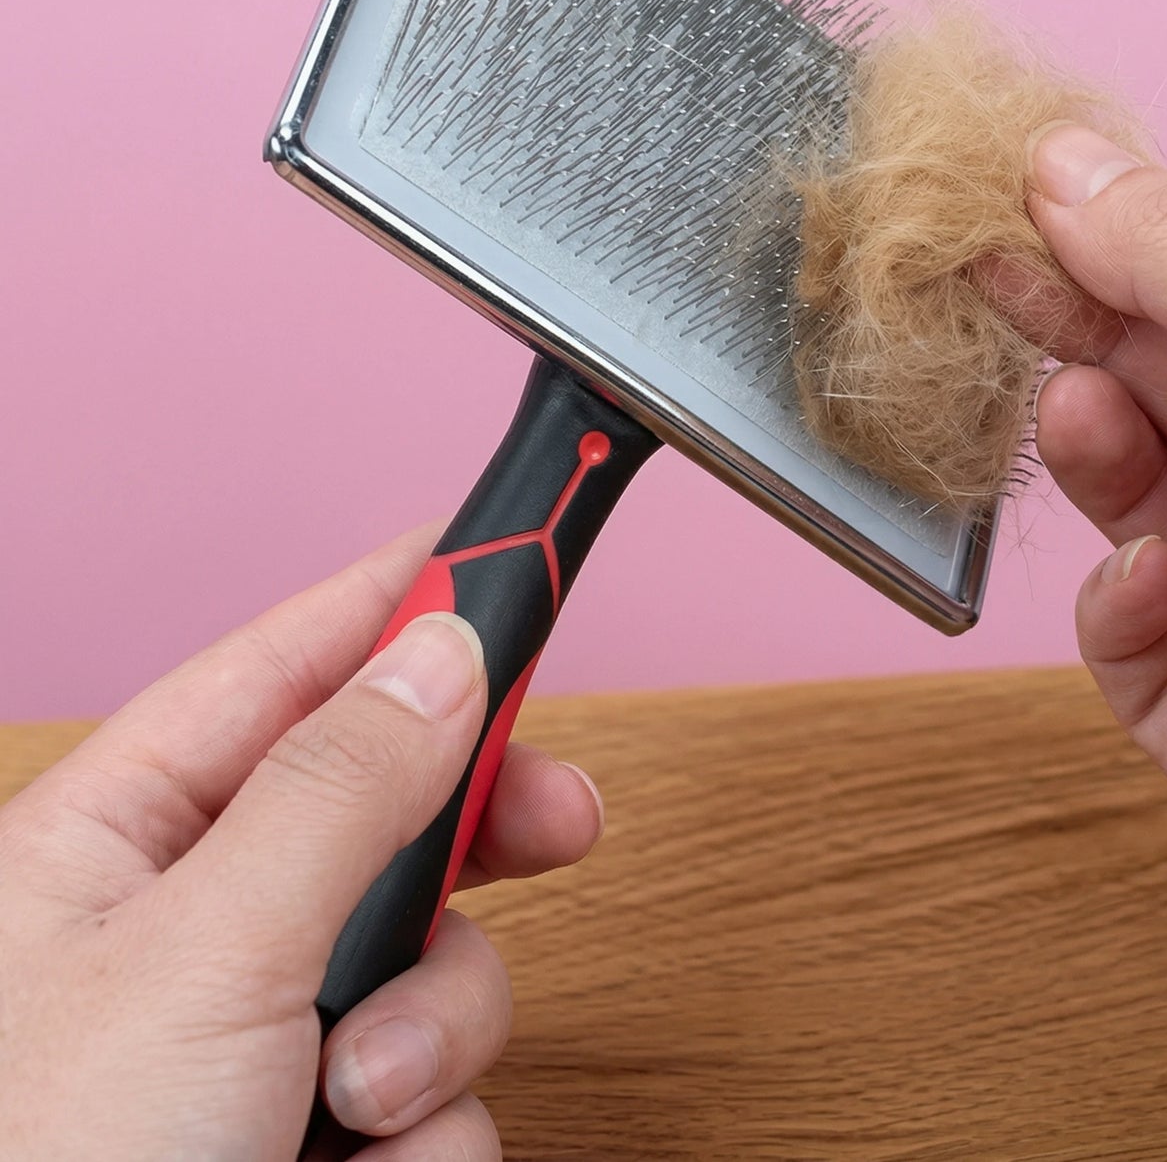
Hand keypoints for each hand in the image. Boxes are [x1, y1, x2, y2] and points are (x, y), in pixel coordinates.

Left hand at [0, 526, 604, 1160]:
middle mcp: (199, 923)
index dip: (399, 596)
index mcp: (122, 836)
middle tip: (561, 816)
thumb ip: (337, 790)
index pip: (290, 662)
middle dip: (476, 829)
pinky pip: (438, 1087)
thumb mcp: (200, 958)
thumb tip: (442, 649)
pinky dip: (426, 1134)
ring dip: (435, 1031)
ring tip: (360, 1108)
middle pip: (391, 802)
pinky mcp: (321, 1128)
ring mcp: (265, 1031)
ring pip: (436, 957)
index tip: (502, 546)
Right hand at [1024, 124, 1166, 1110]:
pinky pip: (1139, 649)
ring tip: (1077, 413)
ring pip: (1145, 516)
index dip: (1115, 255)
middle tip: (987, 283)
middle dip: (1082, 338)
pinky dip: (1124, 608)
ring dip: (1100, 460)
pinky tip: (1147, 581)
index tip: (1014, 214)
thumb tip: (1065, 162)